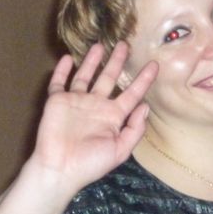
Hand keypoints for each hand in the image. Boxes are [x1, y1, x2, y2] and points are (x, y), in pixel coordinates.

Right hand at [27, 42, 157, 193]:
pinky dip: (62, 71)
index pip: (132, 94)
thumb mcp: (120, 150)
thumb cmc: (90, 164)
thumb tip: (145, 107)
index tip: (155, 65)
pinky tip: (66, 57)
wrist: (59, 169)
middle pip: (109, 78)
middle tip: (125, 44)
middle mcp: (96, 105)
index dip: (143, 80)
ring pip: (85, 75)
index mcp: (113, 116)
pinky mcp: (57, 101)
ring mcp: (76, 102)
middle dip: (117, 61)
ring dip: (91, 60)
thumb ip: (134, 129)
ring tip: (100, 45)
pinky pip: (59, 82)